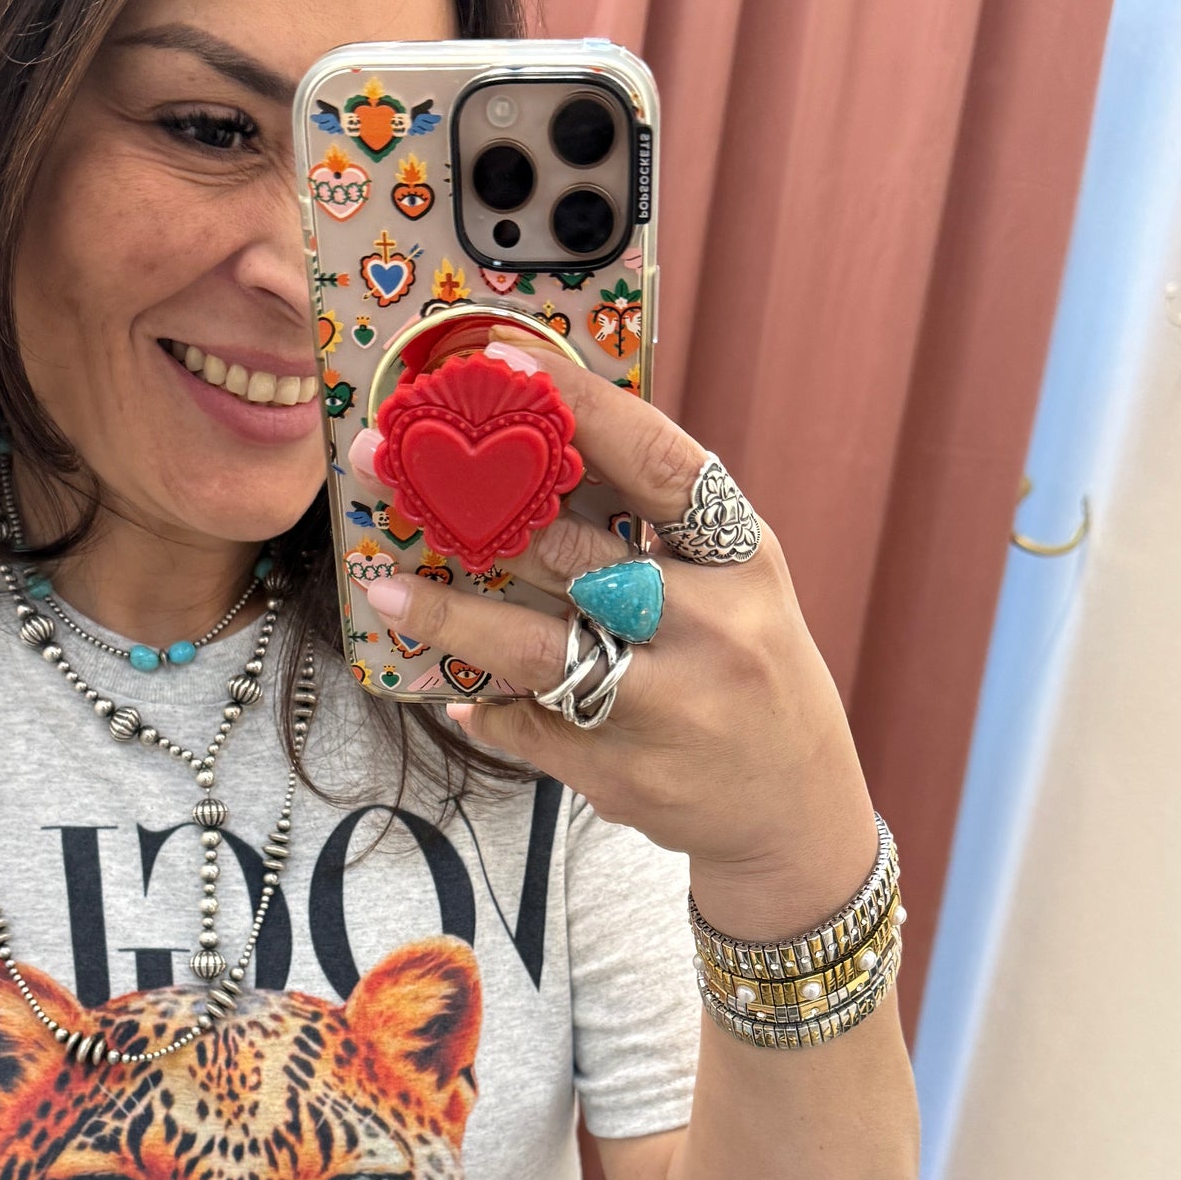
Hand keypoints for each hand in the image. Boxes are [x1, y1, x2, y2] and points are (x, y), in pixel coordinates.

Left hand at [359, 345, 880, 939]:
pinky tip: (459, 692)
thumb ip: (657, 533)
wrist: (797, 815)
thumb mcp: (736, 589)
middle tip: (386, 461)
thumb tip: (536, 457)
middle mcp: (711, 625)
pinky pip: (530, 723)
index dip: (581, 409)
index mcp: (743, 560)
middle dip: (469, 502)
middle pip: (570, 551)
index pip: (657, 464)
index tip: (503, 364)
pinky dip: (492, 706)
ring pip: (532, 645)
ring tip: (383, 584)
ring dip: (449, 612)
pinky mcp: (623, 770)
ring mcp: (667, 703)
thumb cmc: (752, 674)